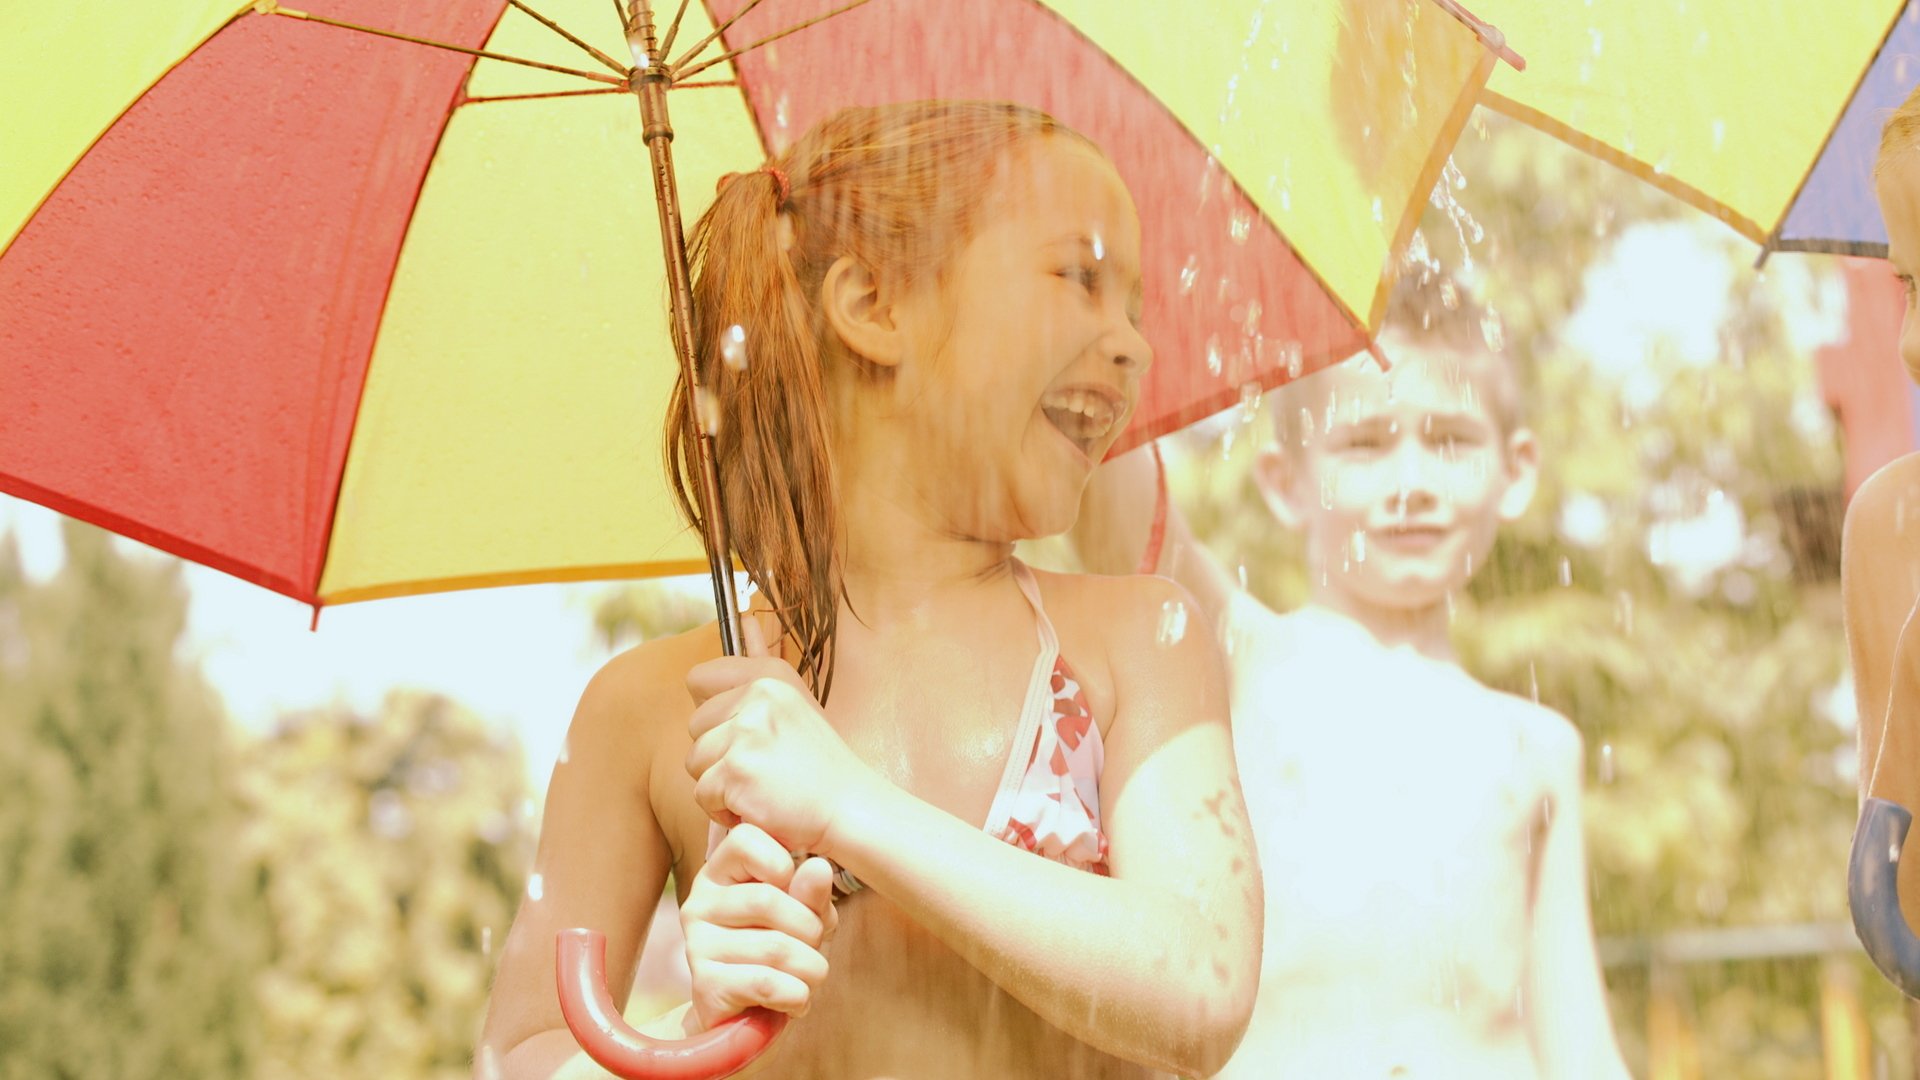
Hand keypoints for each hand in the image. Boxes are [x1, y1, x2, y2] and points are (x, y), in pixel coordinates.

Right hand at [681, 823, 837, 1029]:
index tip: (796, 890)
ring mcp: (697, 945)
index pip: (746, 838)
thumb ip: (810, 892)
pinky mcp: (704, 986)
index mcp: (720, 873)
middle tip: (816, 947)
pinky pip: (767, 983)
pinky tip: (797, 999)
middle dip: (811, 929)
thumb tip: (818, 868)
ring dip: (811, 968)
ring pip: (776, 947)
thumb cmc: (777, 952)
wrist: (747, 1018)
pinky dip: (797, 995)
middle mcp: (700, 903)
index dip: (784, 863)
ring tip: (811, 977)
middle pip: (769, 899)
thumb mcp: (802, 916)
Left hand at [685, 612, 886, 858]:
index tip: (745, 732)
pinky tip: (758, 807)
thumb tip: (746, 615)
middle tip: (760, 768)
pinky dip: (724, 812)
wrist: (850, 811)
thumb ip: (762, 661)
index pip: (699, 679)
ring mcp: (747, 734)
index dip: (715, 713)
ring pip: (694, 763)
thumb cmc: (820, 765)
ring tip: (760, 788)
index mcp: (770, 678)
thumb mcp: (796, 703)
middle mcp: (758, 698)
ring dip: (720, 785)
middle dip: (717, 754)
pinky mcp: (737, 773)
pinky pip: (702, 795)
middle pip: (693, 727)